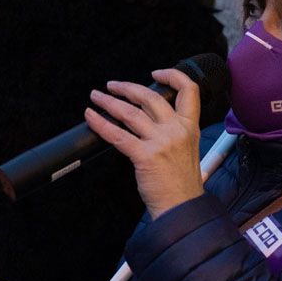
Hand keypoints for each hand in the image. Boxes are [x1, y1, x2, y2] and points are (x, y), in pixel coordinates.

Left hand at [84, 68, 204, 217]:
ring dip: (109, 102)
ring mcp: (161, 142)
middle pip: (150, 97)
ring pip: (130, 113)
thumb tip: (148, 118)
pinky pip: (117, 135)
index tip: (156, 73)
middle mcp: (177, 130)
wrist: (181, 207)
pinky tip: (91, 117)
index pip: (189, 90)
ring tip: (96, 97)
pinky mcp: (145, 156)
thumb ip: (173, 131)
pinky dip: (101, 123)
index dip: (172, 76)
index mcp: (190, 127)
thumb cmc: (181, 183)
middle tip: (112, 86)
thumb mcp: (188, 149)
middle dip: (127, 88)